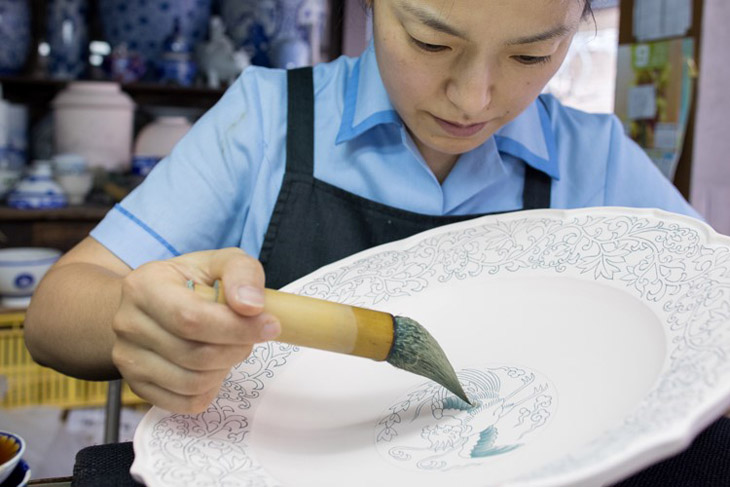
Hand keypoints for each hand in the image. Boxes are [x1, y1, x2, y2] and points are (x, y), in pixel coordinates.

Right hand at [110, 247, 279, 413]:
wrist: (154, 303)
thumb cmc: (192, 281)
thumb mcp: (221, 262)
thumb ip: (242, 273)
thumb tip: (252, 306)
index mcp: (143, 286)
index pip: (191, 319)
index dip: (237, 328)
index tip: (270, 325)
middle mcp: (127, 323)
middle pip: (194, 354)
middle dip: (236, 348)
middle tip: (251, 335)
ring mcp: (127, 358)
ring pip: (192, 382)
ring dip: (225, 368)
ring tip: (230, 347)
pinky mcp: (137, 386)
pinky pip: (185, 403)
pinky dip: (210, 389)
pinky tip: (215, 366)